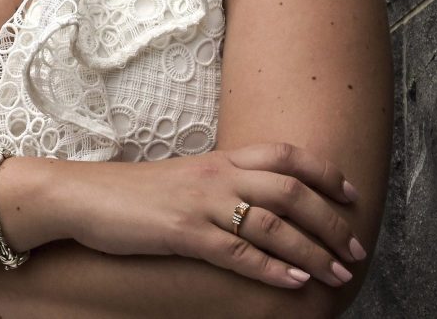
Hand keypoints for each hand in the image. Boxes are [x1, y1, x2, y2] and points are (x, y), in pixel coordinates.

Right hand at [60, 142, 367, 290]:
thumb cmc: (129, 193)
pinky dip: (273, 268)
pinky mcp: (183, 232)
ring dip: (314, 251)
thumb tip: (254, 206)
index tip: (351, 195)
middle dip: (332, 221)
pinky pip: (239, 251)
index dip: (324, 173)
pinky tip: (295, 282)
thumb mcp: (182, 181)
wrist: (80, 195)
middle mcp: (215, 176)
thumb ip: (219, 187)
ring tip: (338, 273)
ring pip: (274, 224)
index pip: (284, 155)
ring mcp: (200, 203)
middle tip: (356, 248)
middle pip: (291, 190)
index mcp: (217, 160)